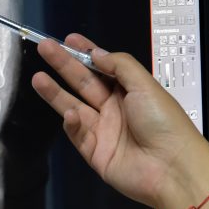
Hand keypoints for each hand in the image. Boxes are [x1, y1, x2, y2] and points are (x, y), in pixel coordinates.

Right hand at [31, 34, 208, 208]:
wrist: (171, 168)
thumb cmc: (165, 123)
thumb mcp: (145, 85)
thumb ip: (119, 65)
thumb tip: (97, 52)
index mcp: (130, 90)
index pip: (102, 66)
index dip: (85, 52)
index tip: (68, 40)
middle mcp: (115, 108)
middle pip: (83, 82)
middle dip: (63, 65)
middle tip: (45, 48)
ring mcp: (103, 130)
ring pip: (73, 106)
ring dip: (55, 92)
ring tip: (38, 78)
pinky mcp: (94, 152)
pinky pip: (77, 133)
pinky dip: (71, 122)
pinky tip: (69, 113)